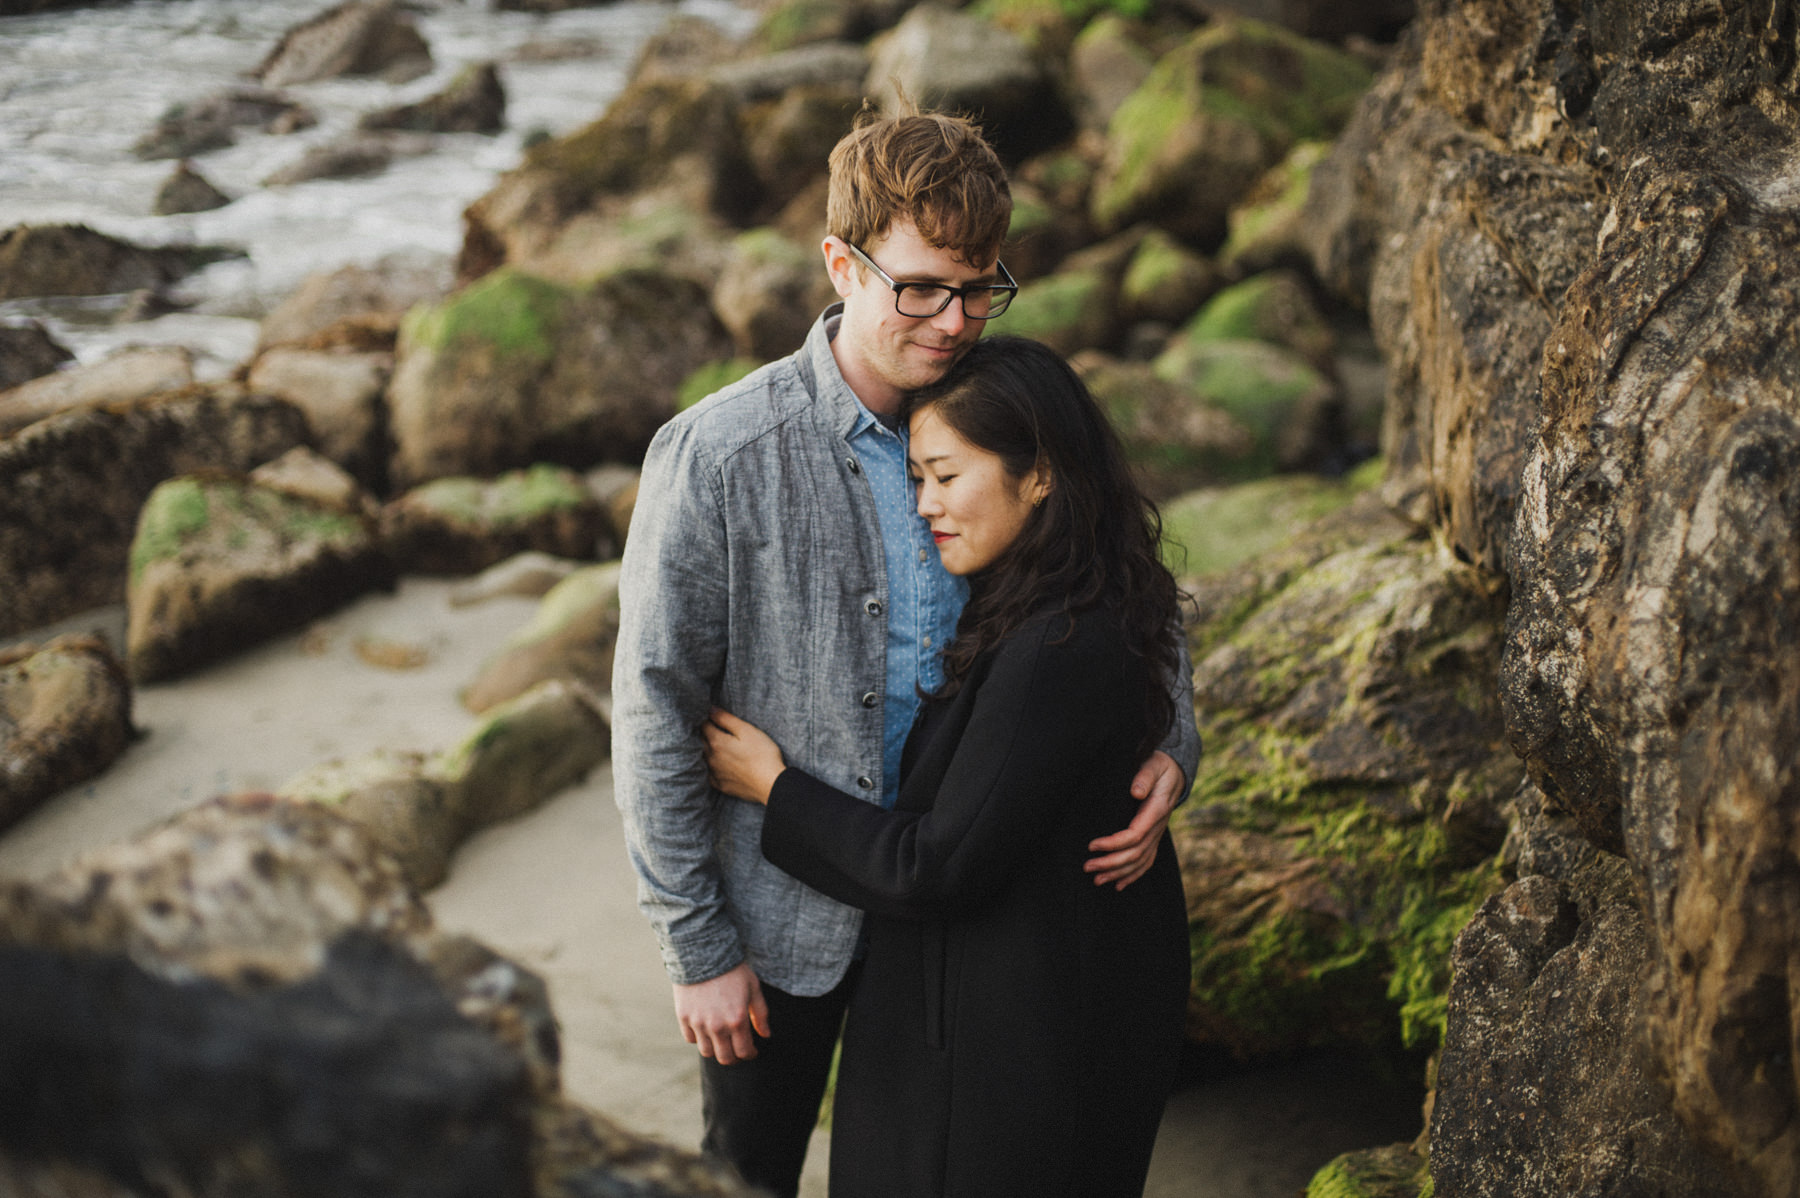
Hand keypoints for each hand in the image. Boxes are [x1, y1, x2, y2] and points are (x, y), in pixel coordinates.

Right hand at [673, 961, 771, 1063]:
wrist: (704, 953)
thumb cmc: (733, 970)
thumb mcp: (753, 988)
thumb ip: (761, 1014)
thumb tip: (766, 1035)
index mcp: (737, 1020)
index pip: (744, 1052)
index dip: (750, 1054)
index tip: (751, 1051)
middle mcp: (717, 1026)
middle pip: (725, 1058)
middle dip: (734, 1057)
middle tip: (737, 1049)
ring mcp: (698, 1023)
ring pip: (707, 1052)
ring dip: (716, 1049)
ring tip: (721, 1040)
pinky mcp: (684, 1017)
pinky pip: (691, 1039)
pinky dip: (699, 1038)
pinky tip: (706, 1029)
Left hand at [701, 708, 786, 803]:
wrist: (771, 784)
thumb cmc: (762, 754)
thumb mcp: (747, 730)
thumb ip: (726, 719)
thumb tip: (711, 710)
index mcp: (716, 742)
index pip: (703, 725)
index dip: (709, 719)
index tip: (715, 717)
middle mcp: (710, 758)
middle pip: (700, 741)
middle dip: (705, 734)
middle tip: (716, 730)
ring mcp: (714, 773)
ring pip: (703, 757)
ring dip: (707, 750)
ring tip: (721, 747)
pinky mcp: (720, 785)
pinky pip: (709, 774)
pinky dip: (711, 767)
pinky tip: (720, 765)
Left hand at [1085, 750, 1184, 889]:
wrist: (1175, 772)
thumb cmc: (1159, 767)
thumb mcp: (1154, 765)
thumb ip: (1144, 777)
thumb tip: (1136, 792)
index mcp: (1156, 811)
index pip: (1134, 835)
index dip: (1113, 844)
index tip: (1092, 845)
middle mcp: (1157, 827)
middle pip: (1135, 853)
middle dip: (1111, 863)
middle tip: (1087, 867)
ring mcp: (1157, 835)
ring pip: (1140, 862)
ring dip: (1118, 873)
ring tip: (1097, 880)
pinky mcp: (1153, 838)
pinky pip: (1146, 862)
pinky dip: (1132, 875)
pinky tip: (1118, 885)